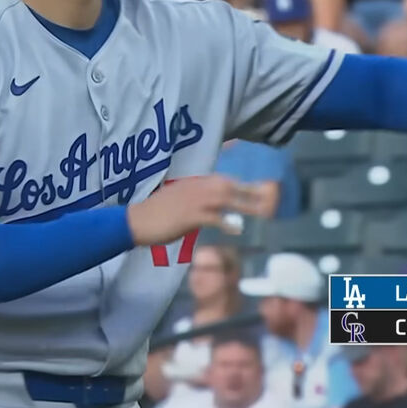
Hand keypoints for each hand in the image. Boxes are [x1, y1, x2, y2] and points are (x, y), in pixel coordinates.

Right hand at [126, 175, 267, 246]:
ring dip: (245, 204)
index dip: (241, 183)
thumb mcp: (179, 199)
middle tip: (268, 197)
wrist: (138, 220)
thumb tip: (214, 208)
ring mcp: (194, 200)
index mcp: (194, 182)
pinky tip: (236, 229)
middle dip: (250, 191)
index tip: (257, 187)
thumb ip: (196, 199)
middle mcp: (196, 187)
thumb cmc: (156, 212)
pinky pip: (214, 217)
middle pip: (229, 185)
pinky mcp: (190, 215)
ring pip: (226, 198)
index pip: (222, 179)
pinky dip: (227, 222)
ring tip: (262, 212)